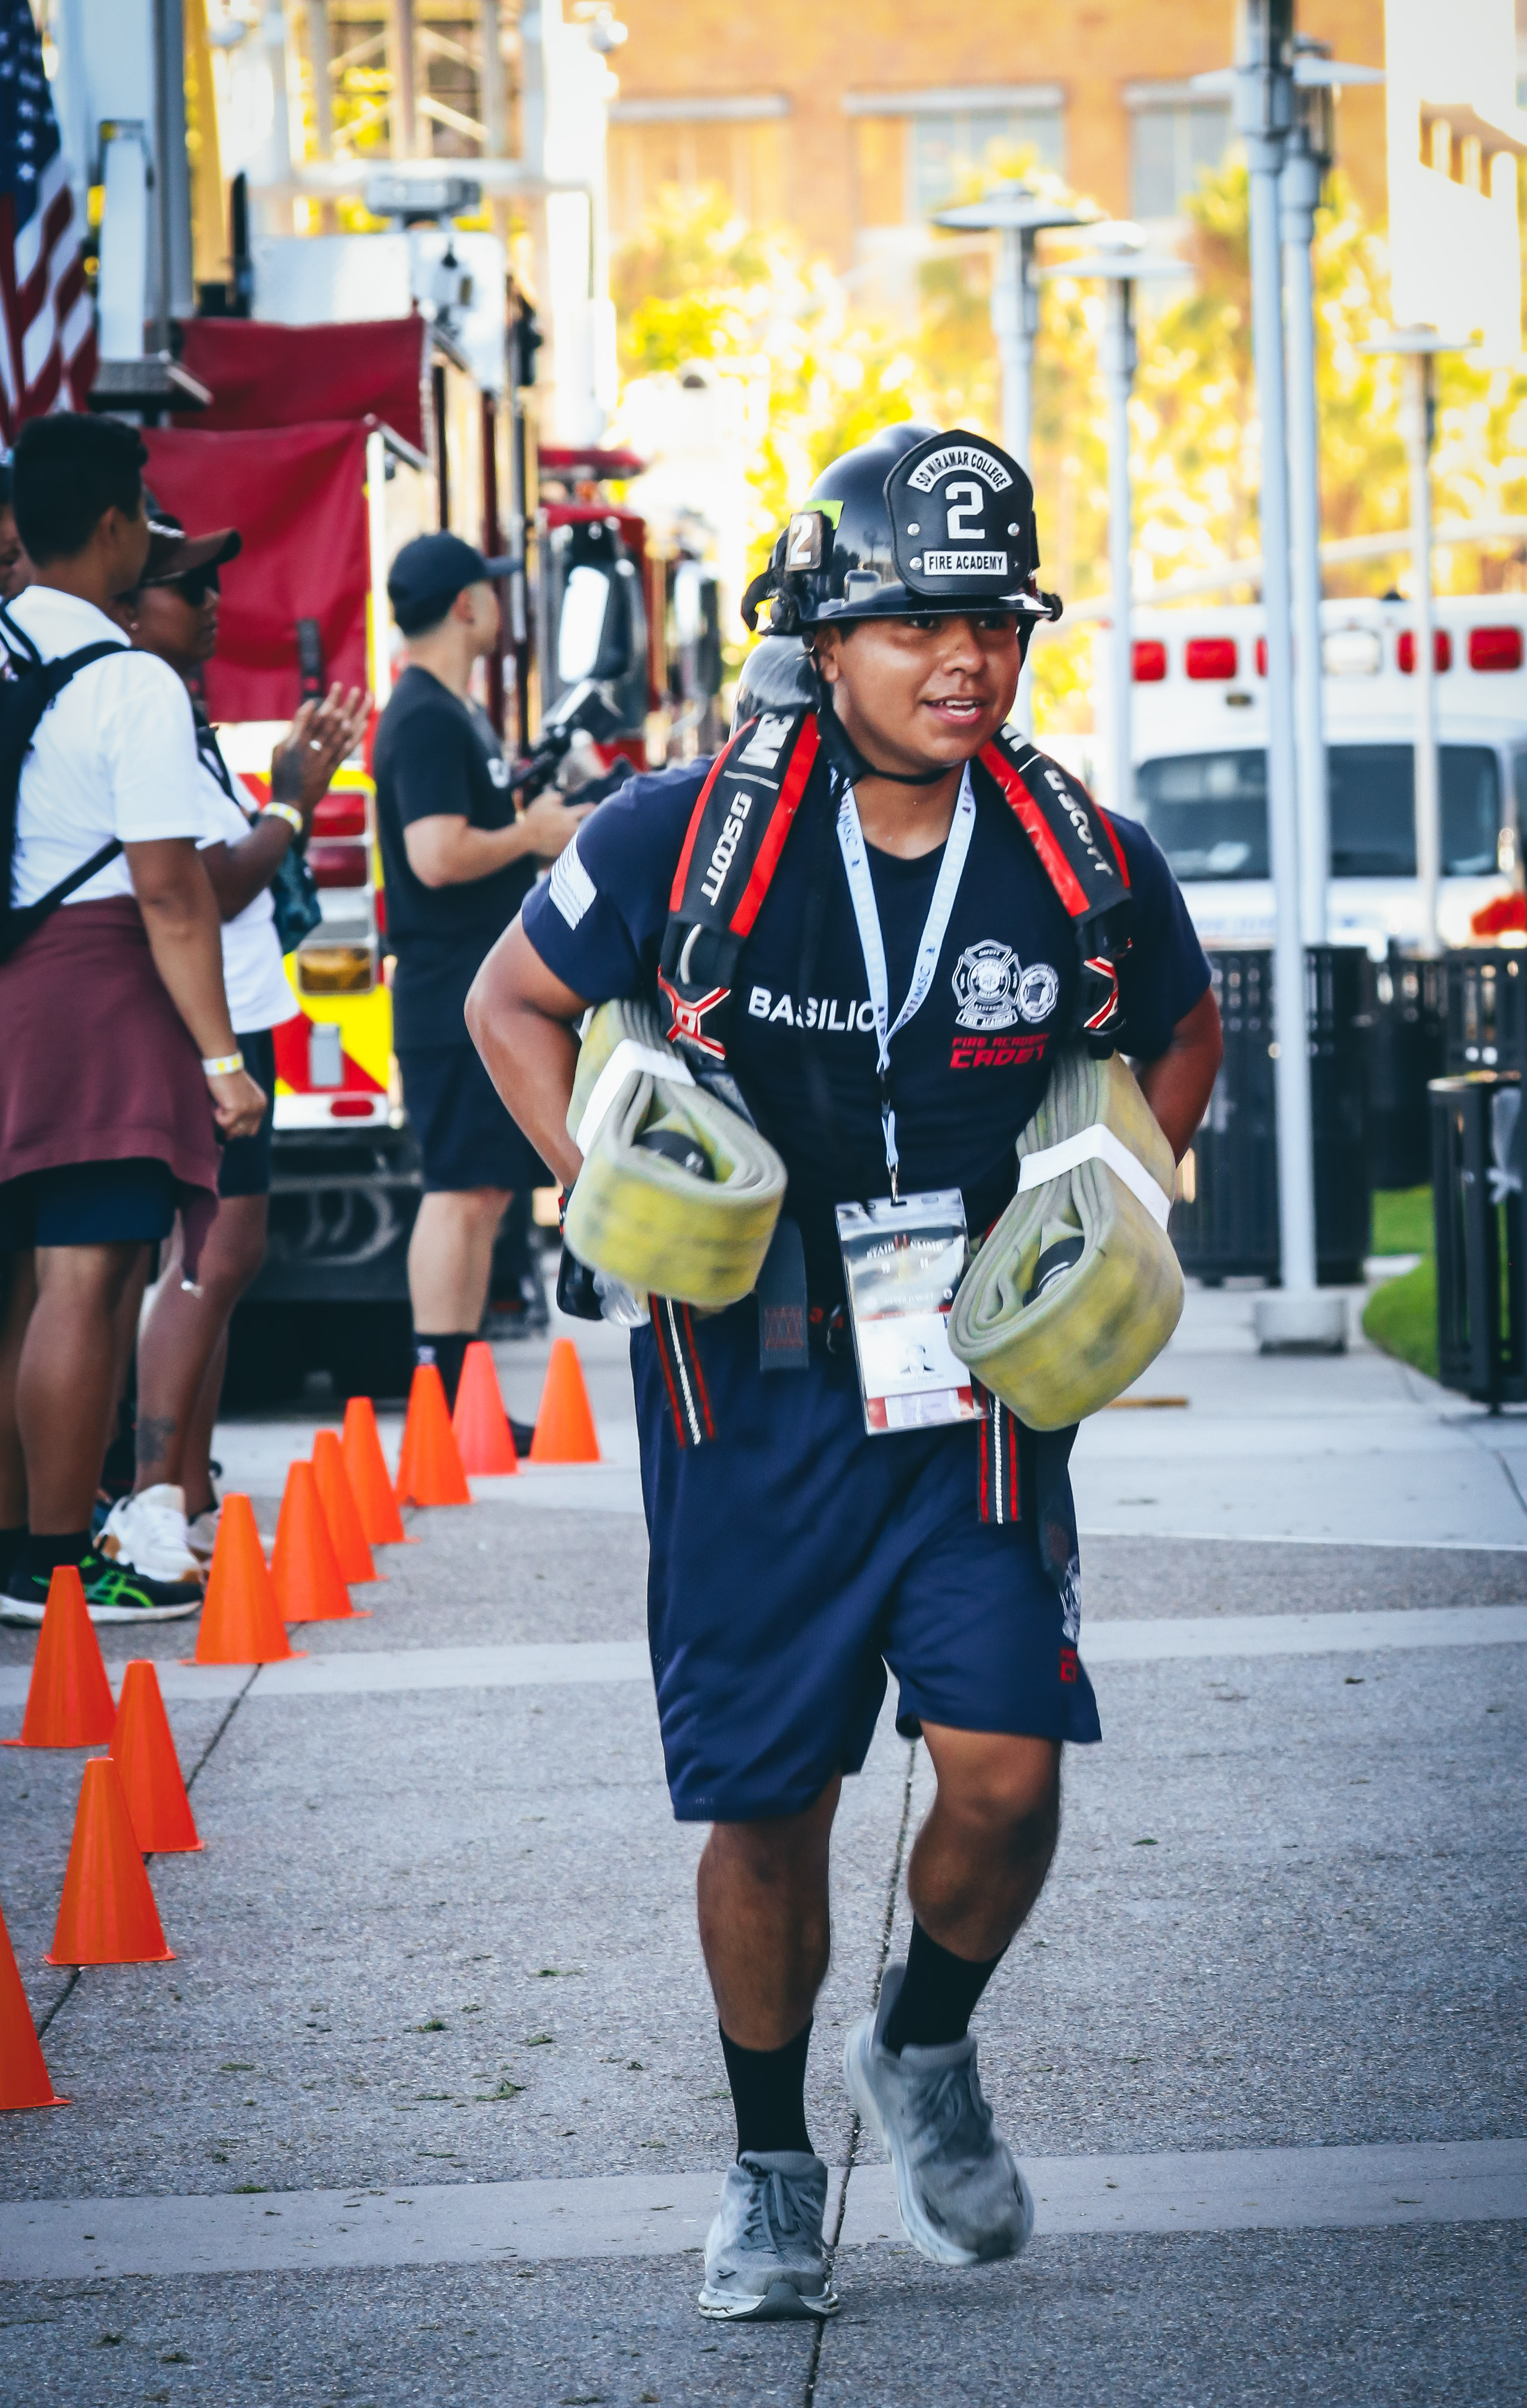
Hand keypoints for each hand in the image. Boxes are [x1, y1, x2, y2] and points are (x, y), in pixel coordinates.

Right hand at [207, 1066, 266, 1140]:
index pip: (253, 1129)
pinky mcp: (237, 1110)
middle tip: (221, 1119)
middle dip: (231, 1129)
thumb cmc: (229, 1077)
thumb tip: (232, 1132)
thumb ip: (244, 1110)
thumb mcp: (243, 1094)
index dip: (239, 1129)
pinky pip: (223, 1123)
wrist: (224, 1063)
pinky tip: (216, 1105)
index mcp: (261, 1104)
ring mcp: (249, 1110)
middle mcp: (258, 1108)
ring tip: (219, 1107)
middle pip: (244, 1132)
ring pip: (233, 1130)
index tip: (228, 1128)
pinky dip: (217, 1116)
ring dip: (223, 1121)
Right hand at [271, 684, 372, 827]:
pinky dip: (355, 736)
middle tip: (345, 687)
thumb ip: (290, 733)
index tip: (329, 692)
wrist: (290, 804)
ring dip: (351, 714)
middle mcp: (310, 750)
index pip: (307, 719)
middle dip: (337, 702)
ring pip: (339, 733)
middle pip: (326, 722)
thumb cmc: (281, 777)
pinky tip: (363, 724)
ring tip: (360, 699)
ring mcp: (322, 760)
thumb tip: (304, 715)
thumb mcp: (278, 752)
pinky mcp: (332, 769)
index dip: (318, 704)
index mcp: (294, 744)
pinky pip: (346, 750)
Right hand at [519, 795, 593, 858]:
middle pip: (587, 825)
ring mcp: (569, 840)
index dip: (591, 808)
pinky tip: (574, 842)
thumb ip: (556, 796)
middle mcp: (572, 828)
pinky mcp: (564, 849)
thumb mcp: (544, 800)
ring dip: (582, 833)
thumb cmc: (535, 817)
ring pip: (581, 836)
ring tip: (584, 832)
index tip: (594, 807)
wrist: (527, 837)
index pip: (585, 810)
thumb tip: (561, 798)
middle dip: (590, 822)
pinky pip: (573, 846)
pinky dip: (574, 844)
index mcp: (569, 816)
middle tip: (593, 821)